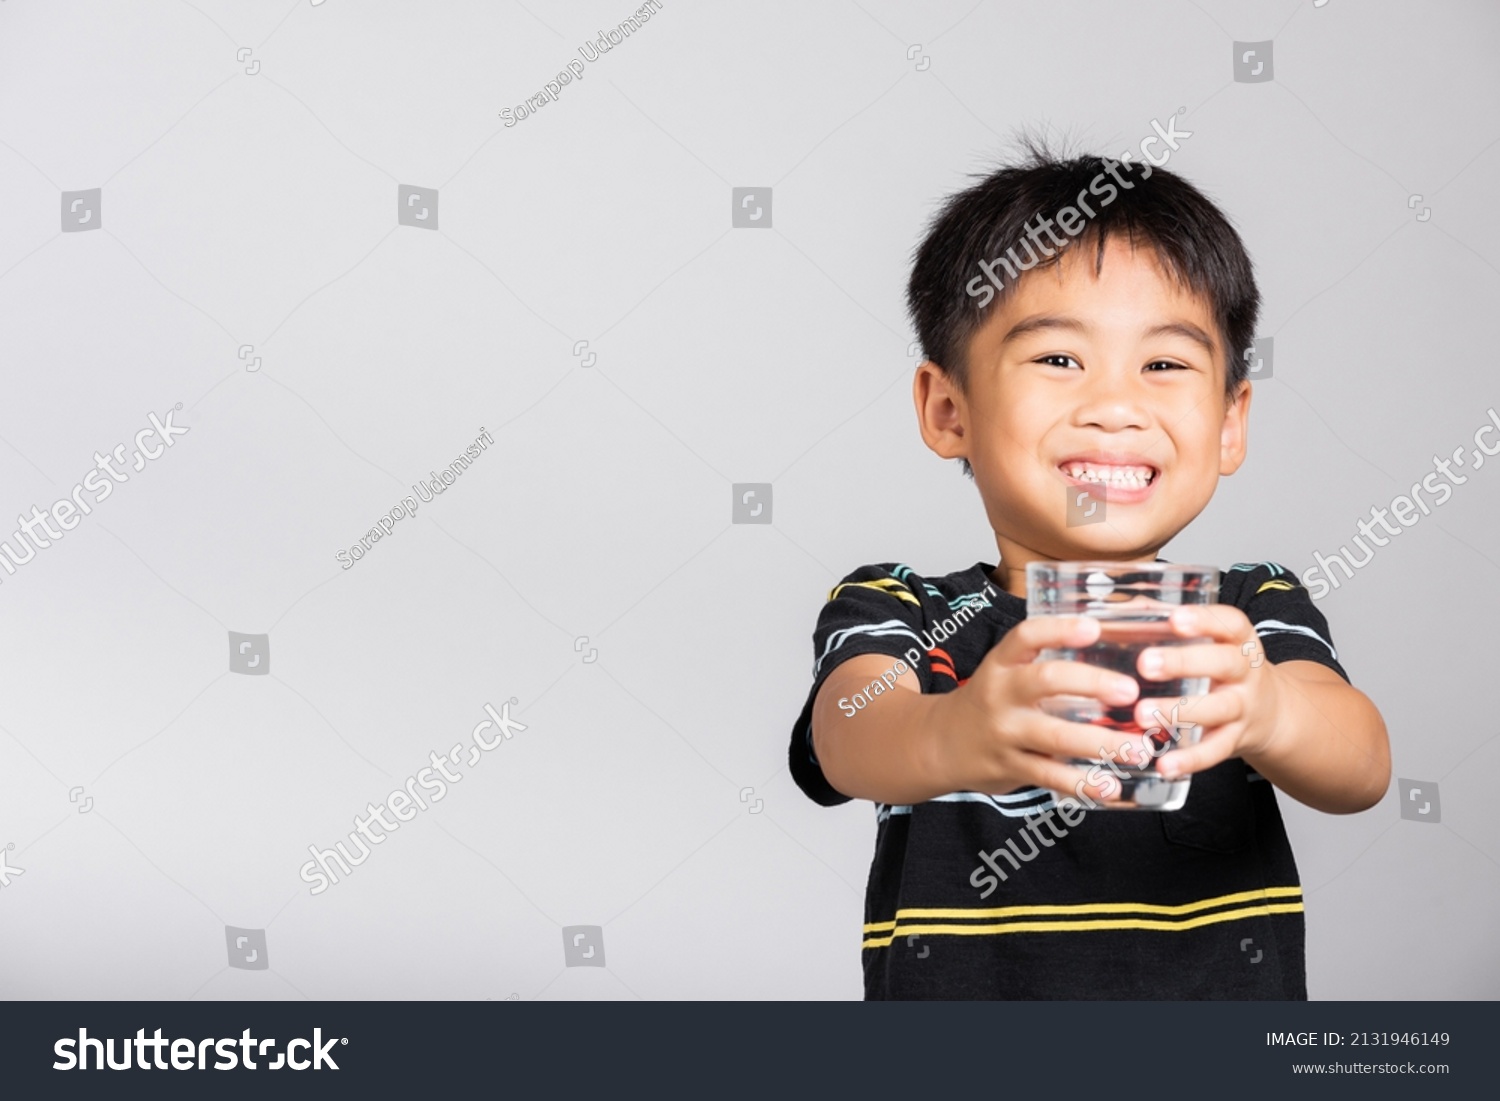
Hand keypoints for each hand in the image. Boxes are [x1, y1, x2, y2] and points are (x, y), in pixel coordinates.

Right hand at [933, 614, 1140, 799]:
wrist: (940, 745)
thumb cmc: (989, 703)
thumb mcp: (1004, 673)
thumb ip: (1046, 665)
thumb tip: (1116, 655)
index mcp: (1001, 663)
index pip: (1026, 636)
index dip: (1059, 629)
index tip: (1093, 628)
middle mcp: (1000, 694)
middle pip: (1046, 681)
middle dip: (1092, 684)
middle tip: (1130, 691)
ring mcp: (1004, 732)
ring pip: (1055, 736)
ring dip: (1101, 743)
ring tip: (1140, 749)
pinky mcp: (1010, 767)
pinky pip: (1050, 776)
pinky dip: (1082, 784)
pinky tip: (1111, 787)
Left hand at [1135, 604, 1285, 779]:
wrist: (1271, 712)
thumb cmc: (1221, 667)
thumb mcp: (1210, 642)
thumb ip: (1169, 625)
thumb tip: (1118, 608)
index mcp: (1238, 641)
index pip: (1230, 623)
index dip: (1205, 620)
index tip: (1175, 618)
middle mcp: (1246, 672)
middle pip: (1224, 663)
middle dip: (1185, 662)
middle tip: (1146, 664)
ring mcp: (1243, 707)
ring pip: (1218, 709)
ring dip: (1180, 712)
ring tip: (1142, 714)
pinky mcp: (1236, 740)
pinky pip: (1215, 751)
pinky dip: (1190, 760)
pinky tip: (1163, 765)